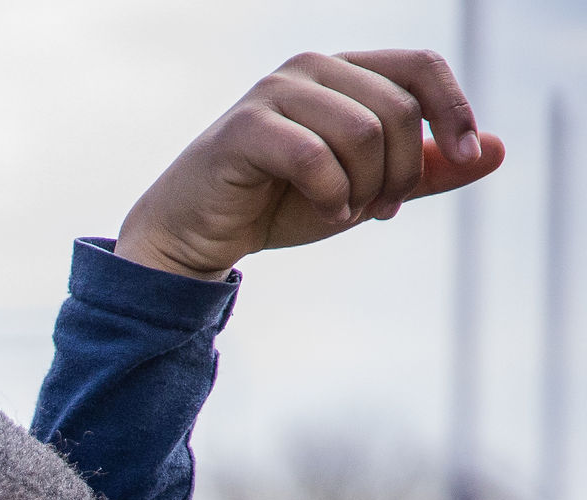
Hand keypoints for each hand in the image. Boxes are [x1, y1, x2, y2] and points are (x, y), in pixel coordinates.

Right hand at [119, 49, 499, 280]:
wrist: (196, 236)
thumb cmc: (279, 205)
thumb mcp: (368, 188)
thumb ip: (427, 170)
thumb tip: (499, 150)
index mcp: (344, 71)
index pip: (422, 67)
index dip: (455, 110)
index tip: (468, 157)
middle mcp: (311, 68)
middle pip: (399, 109)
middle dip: (404, 170)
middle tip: (382, 209)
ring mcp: (275, 93)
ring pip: (364, 132)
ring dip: (367, 187)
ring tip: (346, 213)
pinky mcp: (244, 128)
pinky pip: (317, 158)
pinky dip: (332, 197)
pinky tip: (324, 214)